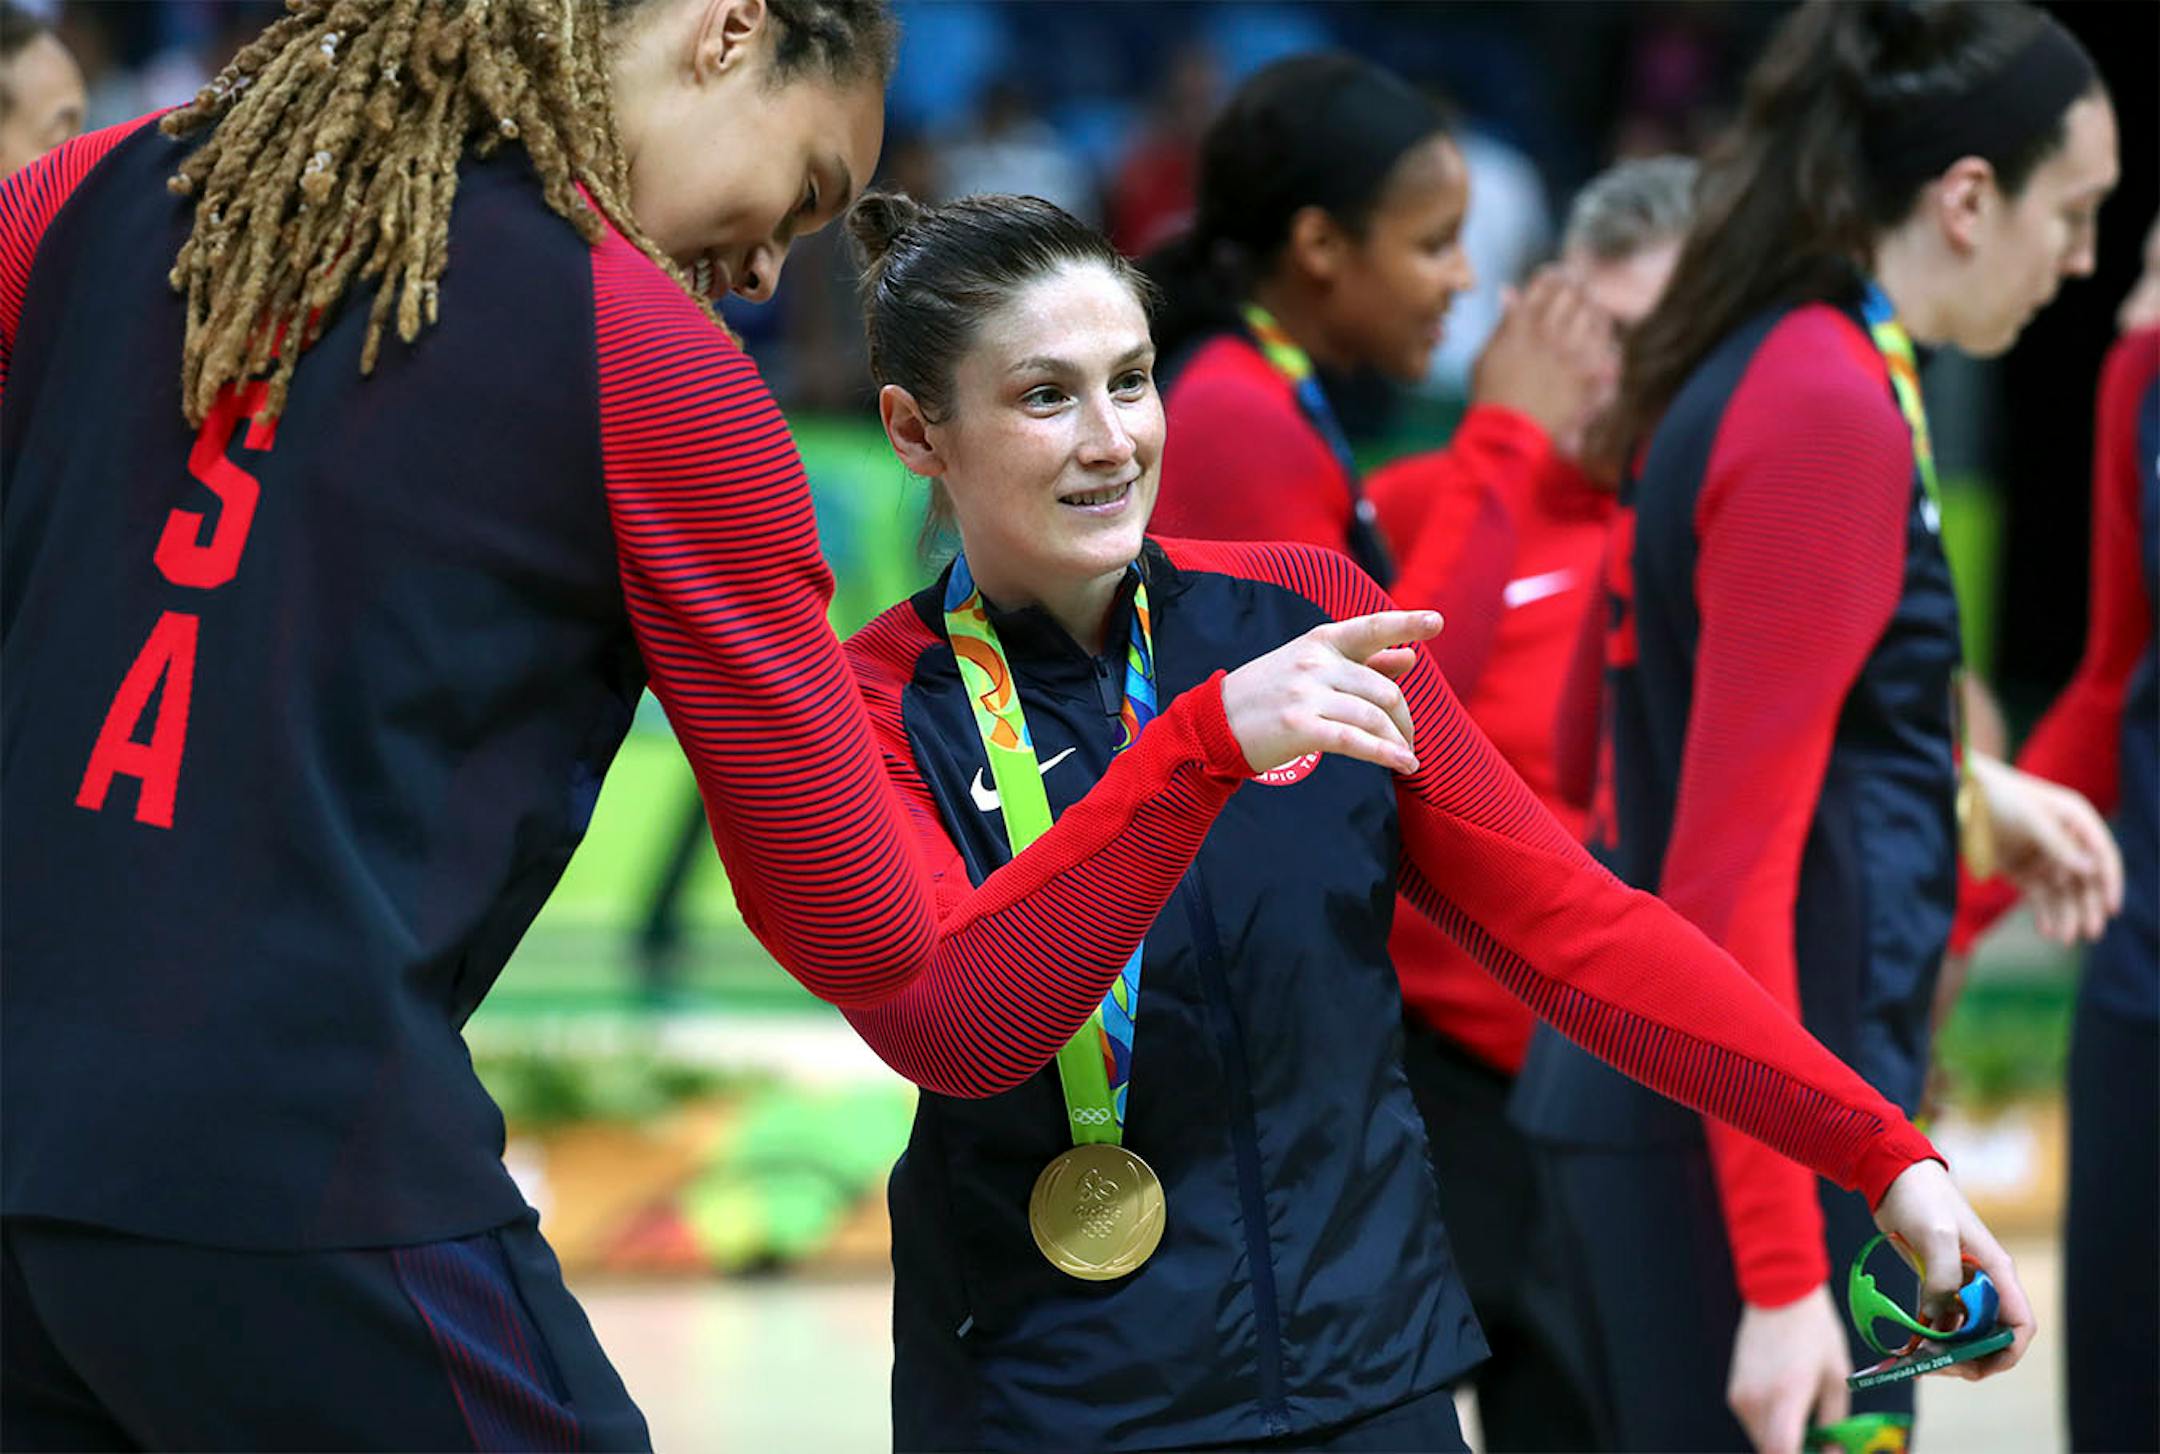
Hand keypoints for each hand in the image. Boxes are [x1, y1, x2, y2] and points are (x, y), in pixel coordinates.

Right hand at [1220, 610, 1441, 775]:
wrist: (1214, 723)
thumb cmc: (1268, 694)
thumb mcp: (1311, 668)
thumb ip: (1363, 662)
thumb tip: (1410, 657)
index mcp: (1320, 642)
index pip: (1370, 628)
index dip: (1406, 623)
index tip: (1437, 623)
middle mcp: (1316, 663)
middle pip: (1384, 690)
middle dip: (1404, 720)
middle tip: (1408, 741)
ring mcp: (1307, 694)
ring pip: (1374, 717)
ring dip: (1398, 742)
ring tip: (1406, 758)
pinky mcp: (1300, 727)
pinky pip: (1356, 740)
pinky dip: (1385, 754)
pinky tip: (1403, 765)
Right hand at [1470, 266, 1614, 451]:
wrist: (1507, 433)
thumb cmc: (1489, 396)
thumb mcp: (1485, 354)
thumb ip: (1502, 322)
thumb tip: (1508, 291)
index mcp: (1519, 323)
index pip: (1542, 283)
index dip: (1551, 276)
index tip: (1553, 277)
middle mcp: (1546, 332)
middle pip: (1571, 292)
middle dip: (1575, 286)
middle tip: (1577, 288)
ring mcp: (1569, 351)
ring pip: (1592, 312)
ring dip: (1592, 307)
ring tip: (1591, 307)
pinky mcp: (1586, 372)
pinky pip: (1606, 343)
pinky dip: (1606, 337)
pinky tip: (1603, 337)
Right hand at [1727, 1285, 1850, 1453]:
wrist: (1779, 1293)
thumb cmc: (1814, 1331)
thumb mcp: (1836, 1377)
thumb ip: (1835, 1421)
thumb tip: (1833, 1451)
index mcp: (1786, 1395)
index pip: (1781, 1451)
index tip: (1817, 1452)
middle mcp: (1757, 1399)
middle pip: (1771, 1451)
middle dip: (1795, 1451)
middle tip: (1818, 1443)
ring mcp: (1741, 1395)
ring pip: (1761, 1439)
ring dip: (1782, 1441)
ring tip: (1806, 1423)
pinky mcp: (1734, 1391)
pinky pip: (1753, 1423)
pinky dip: (1770, 1426)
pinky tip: (1788, 1408)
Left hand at [1870, 1159, 2033, 1380]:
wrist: (1893, 1172)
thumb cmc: (1921, 1197)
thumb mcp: (1935, 1235)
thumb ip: (1942, 1277)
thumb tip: (1940, 1318)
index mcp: (1996, 1271)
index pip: (2018, 1324)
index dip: (2006, 1352)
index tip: (1978, 1367)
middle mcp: (1983, 1281)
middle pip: (1990, 1335)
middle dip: (1971, 1357)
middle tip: (1938, 1367)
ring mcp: (1959, 1282)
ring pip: (1963, 1331)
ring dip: (1947, 1350)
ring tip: (1919, 1361)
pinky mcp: (1935, 1281)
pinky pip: (1939, 1318)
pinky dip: (1928, 1336)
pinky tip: (1909, 1349)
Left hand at [1967, 753, 2122, 943]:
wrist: (1958, 797)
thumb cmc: (1998, 796)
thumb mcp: (2030, 817)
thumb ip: (2058, 843)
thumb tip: (2091, 868)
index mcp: (2077, 820)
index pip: (2103, 854)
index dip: (2110, 882)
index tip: (2112, 909)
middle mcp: (2065, 841)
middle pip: (2085, 879)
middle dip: (2089, 907)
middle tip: (2091, 933)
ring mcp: (2044, 857)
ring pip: (2064, 892)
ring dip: (2068, 915)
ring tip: (2065, 939)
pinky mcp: (2022, 870)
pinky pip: (2040, 896)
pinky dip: (2045, 914)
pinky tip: (2047, 931)